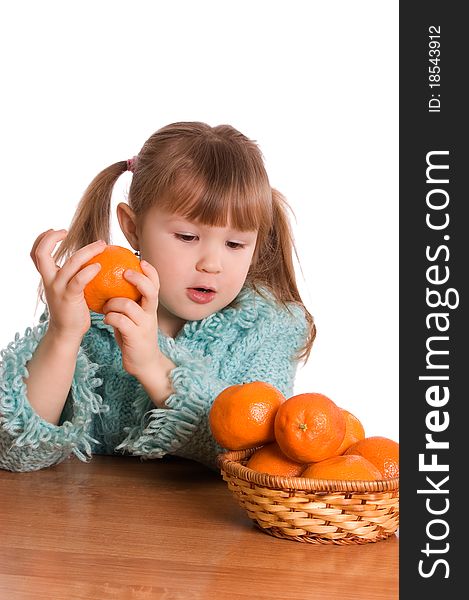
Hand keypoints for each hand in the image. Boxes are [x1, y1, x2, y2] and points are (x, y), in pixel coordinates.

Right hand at [30, 229, 106, 341]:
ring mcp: (58, 288)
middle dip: (51, 238)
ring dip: (88, 250)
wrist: (67, 332)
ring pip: (71, 263)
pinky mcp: (70, 297)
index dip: (42, 239)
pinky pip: (79, 280)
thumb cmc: (72, 310)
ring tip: (101, 245)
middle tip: (66, 231)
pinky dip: (89, 270)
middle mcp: (50, 280)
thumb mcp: (67, 289)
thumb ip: (72, 276)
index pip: (36, 254)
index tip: (56, 231)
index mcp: (48, 277)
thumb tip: (92, 260)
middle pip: (41, 254)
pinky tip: (99, 266)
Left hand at [102, 260, 161, 378]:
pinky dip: (110, 317)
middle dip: (137, 279)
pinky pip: (119, 320)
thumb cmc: (134, 336)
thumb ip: (129, 302)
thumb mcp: (135, 317)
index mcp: (151, 307)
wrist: (144, 363)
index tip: (139, 260)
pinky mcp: (135, 336)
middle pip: (150, 291)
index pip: (155, 284)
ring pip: (128, 305)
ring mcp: (144, 325)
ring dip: (112, 303)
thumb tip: (112, 283)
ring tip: (105, 307)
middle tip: (124, 273)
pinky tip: (106, 319)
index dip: (150, 271)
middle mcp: (150, 314)